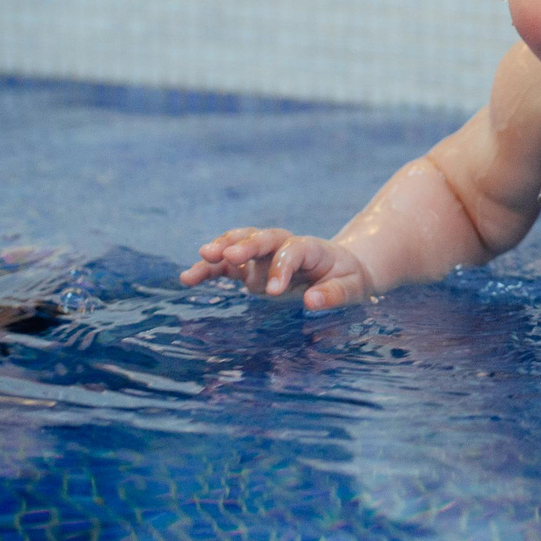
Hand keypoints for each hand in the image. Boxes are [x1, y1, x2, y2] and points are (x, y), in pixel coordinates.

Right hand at [183, 228, 372, 310]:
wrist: (341, 270)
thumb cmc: (347, 279)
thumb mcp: (352, 287)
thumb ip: (334, 294)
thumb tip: (311, 302)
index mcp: (312, 248)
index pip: (293, 251)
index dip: (281, 268)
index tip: (273, 292)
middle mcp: (284, 245)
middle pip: (262, 237)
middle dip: (244, 245)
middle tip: (226, 255)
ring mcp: (265, 254)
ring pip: (240, 244)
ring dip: (220, 250)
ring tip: (199, 261)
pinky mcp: (251, 266)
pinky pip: (227, 265)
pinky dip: (209, 269)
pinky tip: (188, 278)